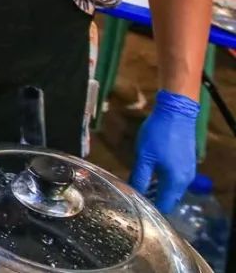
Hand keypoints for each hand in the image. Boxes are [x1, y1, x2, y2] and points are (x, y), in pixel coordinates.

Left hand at [129, 90, 198, 212]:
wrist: (176, 113)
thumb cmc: (158, 135)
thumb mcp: (144, 157)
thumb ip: (139, 177)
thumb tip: (132, 193)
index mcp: (175, 182)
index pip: (164, 205)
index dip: (149, 208)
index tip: (133, 205)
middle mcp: (186, 180)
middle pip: (169, 198)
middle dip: (153, 200)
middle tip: (134, 195)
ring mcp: (188, 171)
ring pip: (172, 189)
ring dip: (158, 189)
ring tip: (140, 185)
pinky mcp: (187, 162)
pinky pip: (175, 179)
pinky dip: (164, 181)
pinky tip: (151, 174)